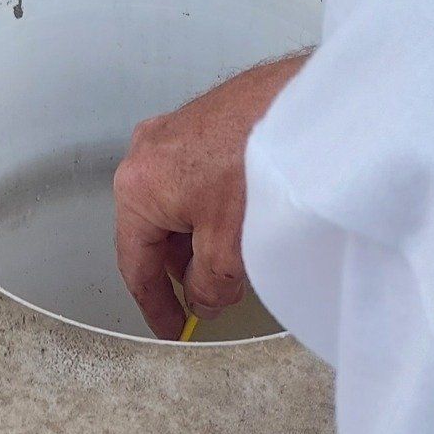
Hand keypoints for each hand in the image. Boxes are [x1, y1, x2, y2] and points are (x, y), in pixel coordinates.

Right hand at [112, 54, 306, 338]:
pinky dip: (208, 206)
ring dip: (196, 236)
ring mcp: (172, 132)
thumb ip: (208, 287)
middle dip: (181, 267)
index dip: (155, 305)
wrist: (298, 105)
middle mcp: (145, 153)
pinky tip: (241, 219)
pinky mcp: (200, 121)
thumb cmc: (257, 163)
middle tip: (210, 297)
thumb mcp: (228, 249)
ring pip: (174, 202)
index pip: (135, 263)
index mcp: (137, 186)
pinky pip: (192, 177)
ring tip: (236, 257)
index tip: (170, 328)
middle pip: (152, 229)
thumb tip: (202, 299)